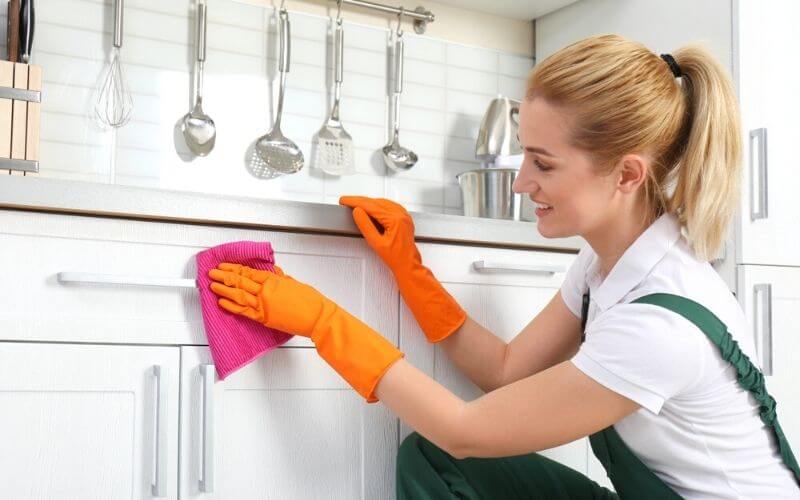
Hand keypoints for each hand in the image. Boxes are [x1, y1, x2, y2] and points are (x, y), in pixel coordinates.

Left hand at [208, 263, 324, 337]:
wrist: (317, 317)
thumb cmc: (310, 301)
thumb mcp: (294, 283)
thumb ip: (281, 279)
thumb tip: (273, 274)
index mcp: (273, 280)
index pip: (248, 272)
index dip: (233, 268)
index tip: (223, 266)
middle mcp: (265, 291)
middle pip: (239, 281)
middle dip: (223, 276)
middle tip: (212, 273)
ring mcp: (263, 305)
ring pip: (238, 295)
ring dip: (224, 290)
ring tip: (213, 286)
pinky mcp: (264, 318)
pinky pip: (243, 311)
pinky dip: (231, 307)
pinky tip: (222, 303)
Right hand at [339, 195, 466, 342]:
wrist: (408, 265)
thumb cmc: (395, 258)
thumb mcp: (376, 243)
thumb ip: (366, 225)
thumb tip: (357, 211)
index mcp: (395, 219)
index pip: (371, 205)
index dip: (355, 202)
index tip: (344, 200)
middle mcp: (401, 214)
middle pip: (376, 202)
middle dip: (360, 201)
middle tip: (346, 202)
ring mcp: (404, 215)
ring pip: (382, 202)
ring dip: (368, 202)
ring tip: (355, 205)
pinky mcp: (404, 217)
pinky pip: (389, 206)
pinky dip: (378, 205)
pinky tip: (371, 207)